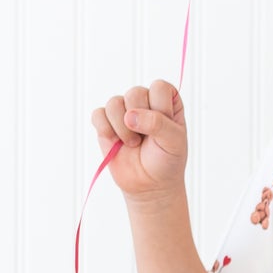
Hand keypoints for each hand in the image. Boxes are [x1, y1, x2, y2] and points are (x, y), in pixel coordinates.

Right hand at [90, 78, 188, 204]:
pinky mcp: (106, 122)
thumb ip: (158, 123)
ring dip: (123, 128)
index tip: (164, 128)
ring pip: (114, 103)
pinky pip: (98, 114)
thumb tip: (129, 116)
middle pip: (135, 92)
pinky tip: (116, 143)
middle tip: (146, 139)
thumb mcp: (174, 142)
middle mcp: (145, 101)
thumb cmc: (166, 160)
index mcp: (167, 101)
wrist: (150, 184)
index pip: (159, 87)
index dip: (159, 108)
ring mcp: (124, 110)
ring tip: (133, 143)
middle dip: (140, 120)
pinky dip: (106, 131)